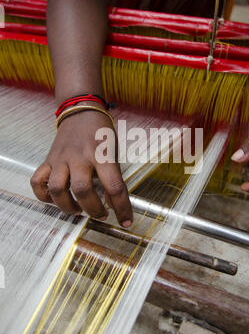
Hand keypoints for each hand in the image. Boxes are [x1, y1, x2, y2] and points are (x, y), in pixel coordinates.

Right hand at [30, 110, 132, 226]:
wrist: (81, 111)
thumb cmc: (101, 132)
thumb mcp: (114, 151)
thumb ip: (113, 176)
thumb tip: (113, 204)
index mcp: (102, 154)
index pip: (114, 186)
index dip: (122, 208)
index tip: (126, 222)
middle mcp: (80, 157)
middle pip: (82, 190)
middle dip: (93, 210)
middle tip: (101, 215)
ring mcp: (61, 159)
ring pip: (58, 189)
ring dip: (68, 206)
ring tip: (78, 210)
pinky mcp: (48, 160)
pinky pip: (38, 182)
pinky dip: (44, 196)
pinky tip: (56, 200)